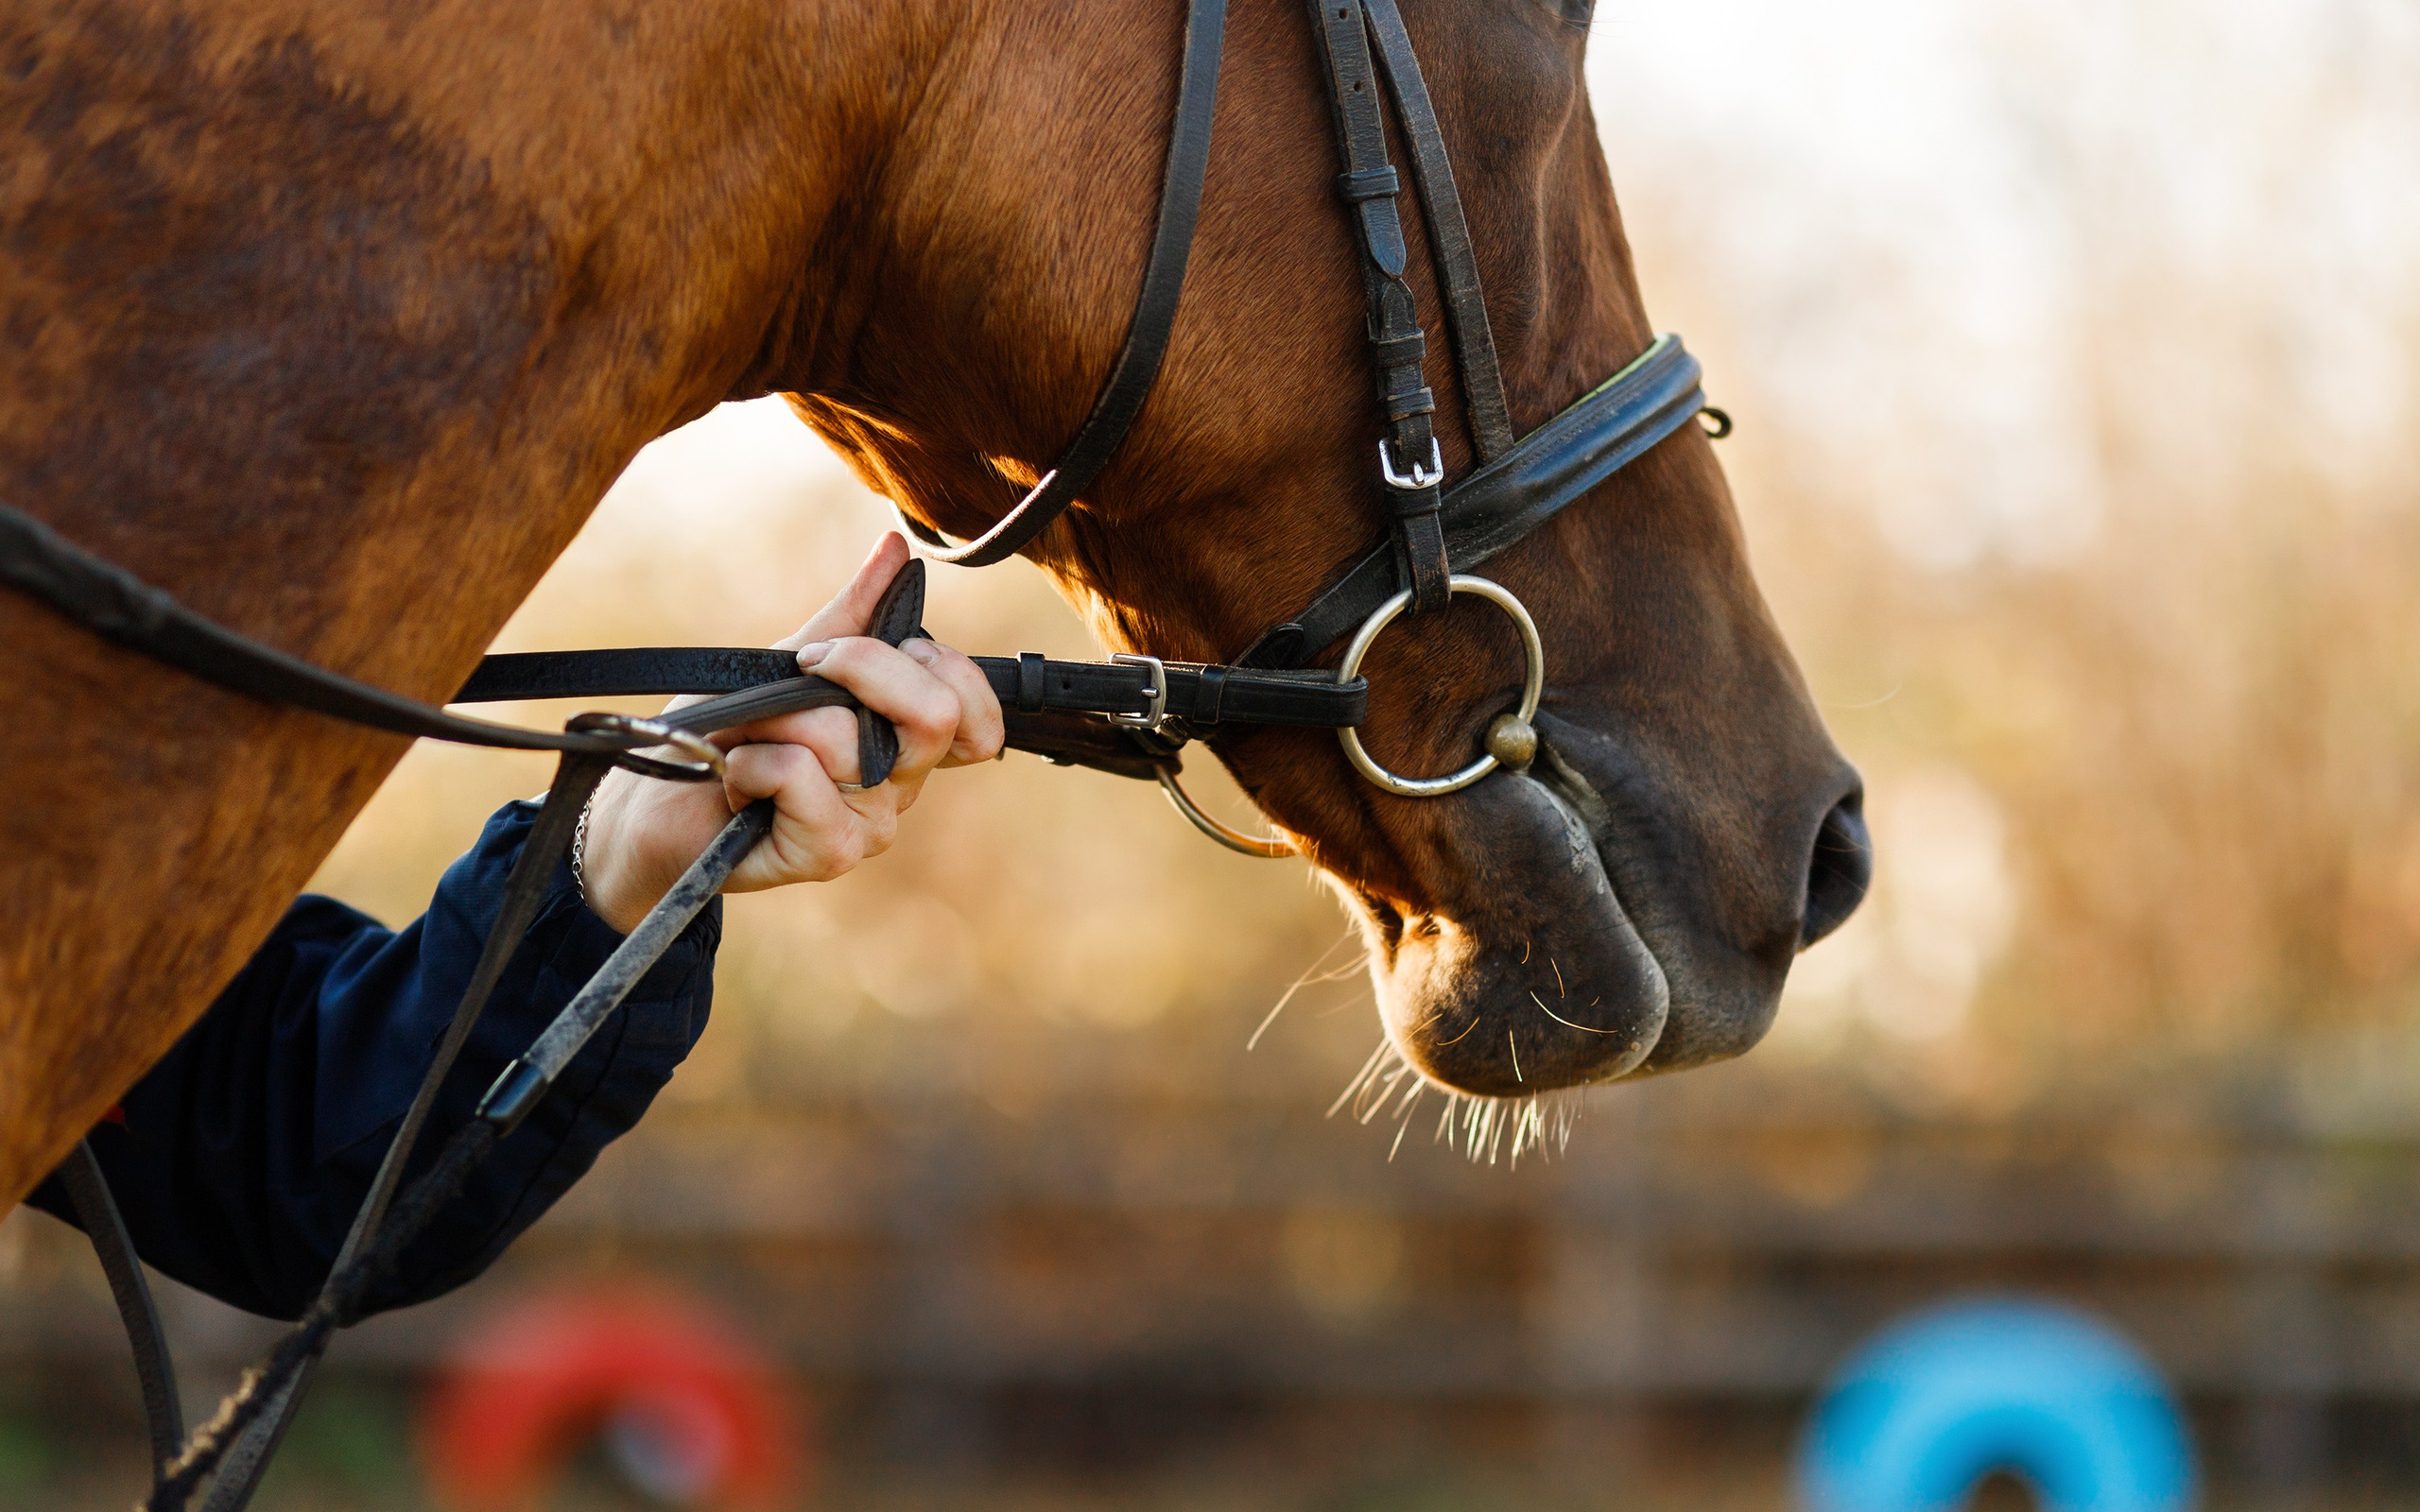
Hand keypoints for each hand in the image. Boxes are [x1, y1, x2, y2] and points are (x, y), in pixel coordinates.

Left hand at [575, 533, 1004, 932]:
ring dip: (774, 719)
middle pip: (936, 715)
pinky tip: (736, 781)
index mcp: (906, 742)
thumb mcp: (792, 661)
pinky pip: (801, 777)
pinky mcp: (830, 852)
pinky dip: (751, 764)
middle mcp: (902, 785)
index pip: (978, 717)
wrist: (659, 805)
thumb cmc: (730, 736)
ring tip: (745, 739)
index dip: (943, 670)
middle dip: (861, 667)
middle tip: (803, 669)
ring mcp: (872, 824)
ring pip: (846, 737)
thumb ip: (852, 615)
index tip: (856, 652)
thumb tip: (896, 550)